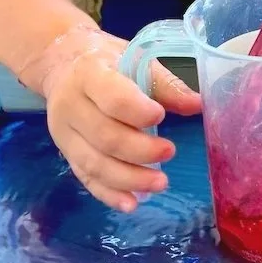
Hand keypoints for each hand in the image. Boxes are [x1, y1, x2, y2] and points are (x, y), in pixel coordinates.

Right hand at [29, 26, 201, 211]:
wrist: (64, 64)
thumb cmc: (108, 61)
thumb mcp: (135, 59)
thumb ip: (164, 84)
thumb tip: (198, 104)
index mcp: (89, 74)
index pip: (111, 98)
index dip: (137, 111)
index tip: (161, 117)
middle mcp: (70, 105)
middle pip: (104, 136)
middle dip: (139, 150)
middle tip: (170, 152)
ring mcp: (64, 133)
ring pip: (94, 163)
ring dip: (129, 178)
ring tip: (160, 183)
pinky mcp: (66, 153)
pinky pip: (85, 178)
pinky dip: (109, 194)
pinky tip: (132, 203)